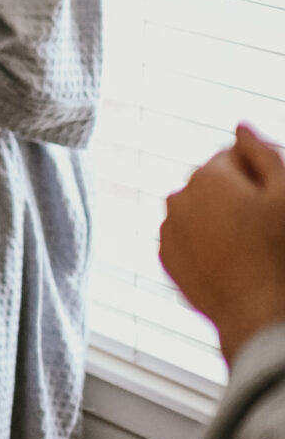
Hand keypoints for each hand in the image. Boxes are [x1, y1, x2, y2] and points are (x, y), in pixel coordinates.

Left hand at [161, 124, 284, 364]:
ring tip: (249, 246)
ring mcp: (168, 230)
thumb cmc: (281, 250)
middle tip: (264, 226)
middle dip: (235, 195)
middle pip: (212, 184)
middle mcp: (177, 198)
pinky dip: (205, 243)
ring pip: (198, 211)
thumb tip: (240, 126)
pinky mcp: (166, 259)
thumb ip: (262, 154)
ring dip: (218, 218)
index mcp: (207, 176)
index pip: (232, 157)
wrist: (260, 312)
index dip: (258, 175)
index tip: (273, 201)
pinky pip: (188, 239)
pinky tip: (232, 261)